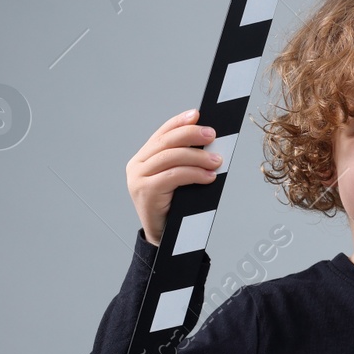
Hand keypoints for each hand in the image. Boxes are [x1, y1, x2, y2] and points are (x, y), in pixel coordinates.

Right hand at [127, 109, 222, 245]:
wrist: (163, 239)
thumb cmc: (173, 207)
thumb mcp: (176, 180)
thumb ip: (183, 161)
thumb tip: (209, 142)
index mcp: (142, 158)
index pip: (161, 134)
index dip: (178, 122)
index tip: (197, 114)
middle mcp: (136, 165)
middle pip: (165, 142)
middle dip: (190, 135)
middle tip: (212, 134)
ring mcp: (138, 178)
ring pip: (170, 158)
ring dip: (197, 157)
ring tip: (217, 160)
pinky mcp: (145, 191)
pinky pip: (173, 176)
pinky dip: (193, 173)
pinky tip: (208, 175)